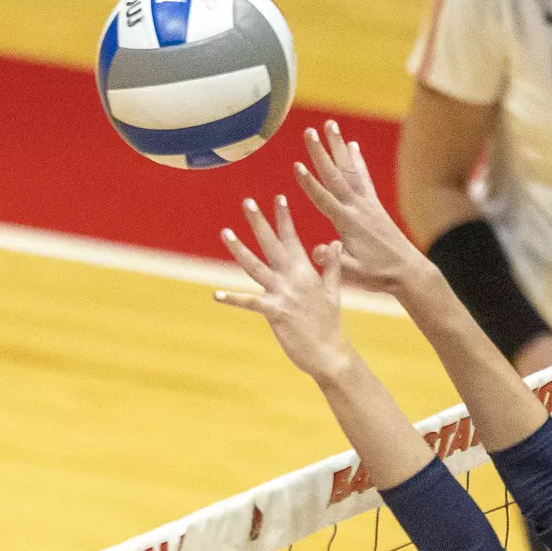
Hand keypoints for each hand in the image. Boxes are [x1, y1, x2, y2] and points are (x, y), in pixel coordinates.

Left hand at [217, 196, 354, 381]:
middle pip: (272, 245)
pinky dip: (233, 299)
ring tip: (225, 232)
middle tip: (247, 202)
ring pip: (256, 267)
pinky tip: (216, 294)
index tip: (278, 197)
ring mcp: (283, 294)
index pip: (292, 239)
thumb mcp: (332, 290)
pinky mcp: (275, 313)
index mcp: (306, 271)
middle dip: (259, 222)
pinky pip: (250, 303)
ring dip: (239, 249)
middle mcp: (293, 278)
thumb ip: (331, 265)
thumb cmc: (329, 323)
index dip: (284, 218)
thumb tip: (334, 242)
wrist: (330, 353)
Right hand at [293, 121, 440, 302]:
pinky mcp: (374, 205)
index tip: (297, 165)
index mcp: (348, 224)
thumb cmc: (378, 275)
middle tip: (310, 131)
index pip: (325, 200)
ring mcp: (368, 204)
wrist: (408, 272)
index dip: (310, 184)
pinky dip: (357, 160)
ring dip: (338, 147)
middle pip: (335, 176)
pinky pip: (364, 177)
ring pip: (349, 169)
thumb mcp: (352, 273)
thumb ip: (334, 261)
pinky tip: (352, 145)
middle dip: (321, 153)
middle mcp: (358, 208)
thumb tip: (316, 250)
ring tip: (330, 125)